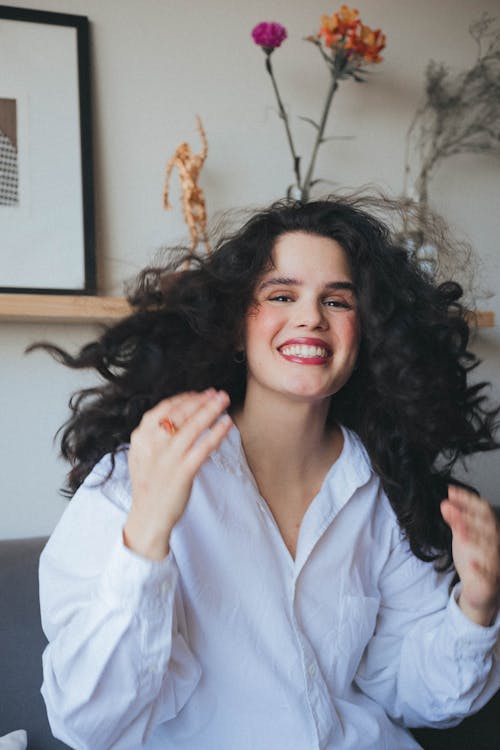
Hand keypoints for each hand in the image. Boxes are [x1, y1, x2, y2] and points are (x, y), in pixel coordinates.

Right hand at [124, 389, 231, 559]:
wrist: (148, 517)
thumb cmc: (149, 486)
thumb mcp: (141, 455)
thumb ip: (152, 435)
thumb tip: (174, 415)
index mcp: (141, 438)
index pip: (163, 409)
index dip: (184, 399)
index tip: (198, 394)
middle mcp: (153, 444)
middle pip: (179, 413)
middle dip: (200, 400)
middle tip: (216, 393)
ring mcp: (168, 458)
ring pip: (192, 427)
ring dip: (211, 410)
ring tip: (224, 401)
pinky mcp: (183, 472)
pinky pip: (203, 448)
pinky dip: (216, 434)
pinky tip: (227, 424)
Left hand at [441, 485, 499, 625]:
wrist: (481, 590)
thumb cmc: (474, 559)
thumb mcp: (462, 537)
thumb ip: (455, 521)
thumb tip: (445, 503)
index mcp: (489, 531)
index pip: (483, 511)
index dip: (468, 500)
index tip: (451, 490)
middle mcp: (495, 545)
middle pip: (487, 528)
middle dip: (468, 516)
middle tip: (449, 507)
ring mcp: (494, 564)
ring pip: (489, 549)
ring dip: (473, 537)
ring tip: (458, 529)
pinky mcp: (490, 583)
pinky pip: (489, 576)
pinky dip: (481, 569)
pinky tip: (472, 563)